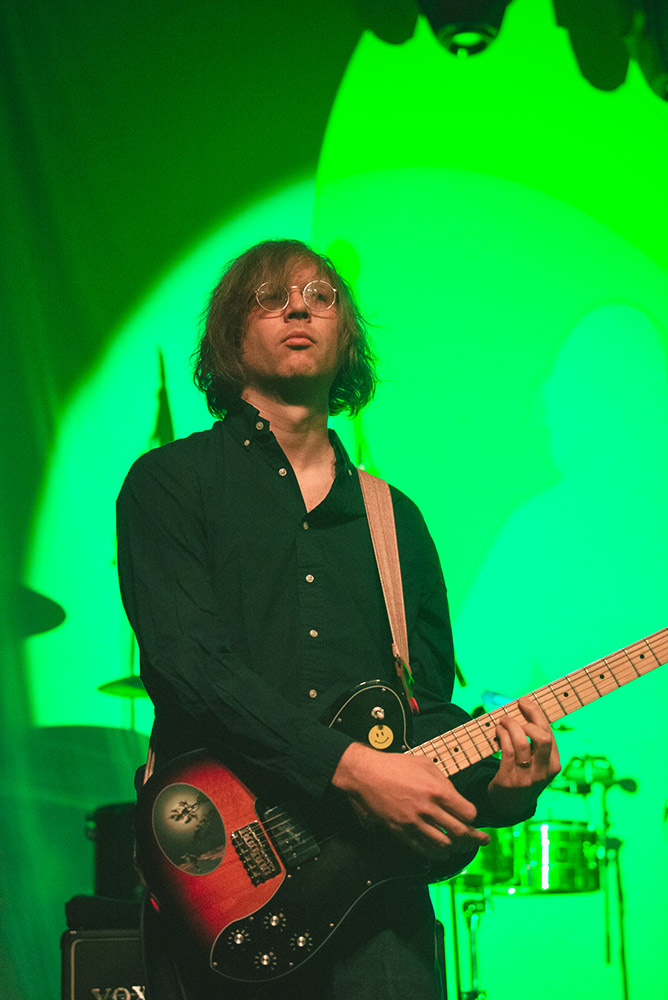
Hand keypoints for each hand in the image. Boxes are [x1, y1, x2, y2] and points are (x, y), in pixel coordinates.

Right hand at [332, 742, 489, 857]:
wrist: (366, 774)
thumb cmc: (395, 765)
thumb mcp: (425, 764)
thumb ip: (443, 782)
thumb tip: (455, 798)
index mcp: (437, 790)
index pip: (467, 813)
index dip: (474, 817)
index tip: (474, 817)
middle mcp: (428, 809)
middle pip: (460, 832)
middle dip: (475, 839)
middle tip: (482, 841)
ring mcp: (414, 823)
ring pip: (443, 845)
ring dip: (457, 849)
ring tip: (463, 848)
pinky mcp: (401, 831)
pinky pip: (423, 848)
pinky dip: (436, 854)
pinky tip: (443, 853)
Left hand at [487, 696, 560, 821]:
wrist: (510, 806)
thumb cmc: (523, 775)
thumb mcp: (538, 764)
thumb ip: (537, 743)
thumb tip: (527, 710)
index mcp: (554, 765)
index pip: (549, 733)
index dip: (537, 713)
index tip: (524, 702)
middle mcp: (543, 772)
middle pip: (542, 737)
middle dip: (529, 717)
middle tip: (516, 708)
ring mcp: (526, 778)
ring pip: (522, 742)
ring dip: (510, 725)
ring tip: (503, 720)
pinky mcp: (509, 780)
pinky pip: (507, 751)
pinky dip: (502, 735)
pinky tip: (498, 731)